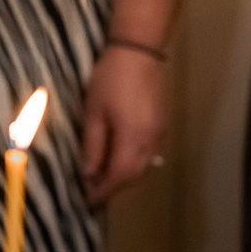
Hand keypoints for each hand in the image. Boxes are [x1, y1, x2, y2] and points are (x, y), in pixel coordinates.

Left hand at [82, 42, 168, 205]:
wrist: (139, 50)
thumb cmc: (110, 78)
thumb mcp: (94, 111)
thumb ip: (93, 145)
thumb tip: (89, 173)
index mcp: (133, 138)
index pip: (119, 176)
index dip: (104, 190)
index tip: (88, 201)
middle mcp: (151, 141)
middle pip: (134, 175)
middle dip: (114, 187)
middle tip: (93, 192)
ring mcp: (160, 133)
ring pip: (144, 166)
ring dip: (125, 177)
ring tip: (103, 178)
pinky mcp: (162, 124)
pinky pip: (149, 154)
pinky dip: (133, 163)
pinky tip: (120, 159)